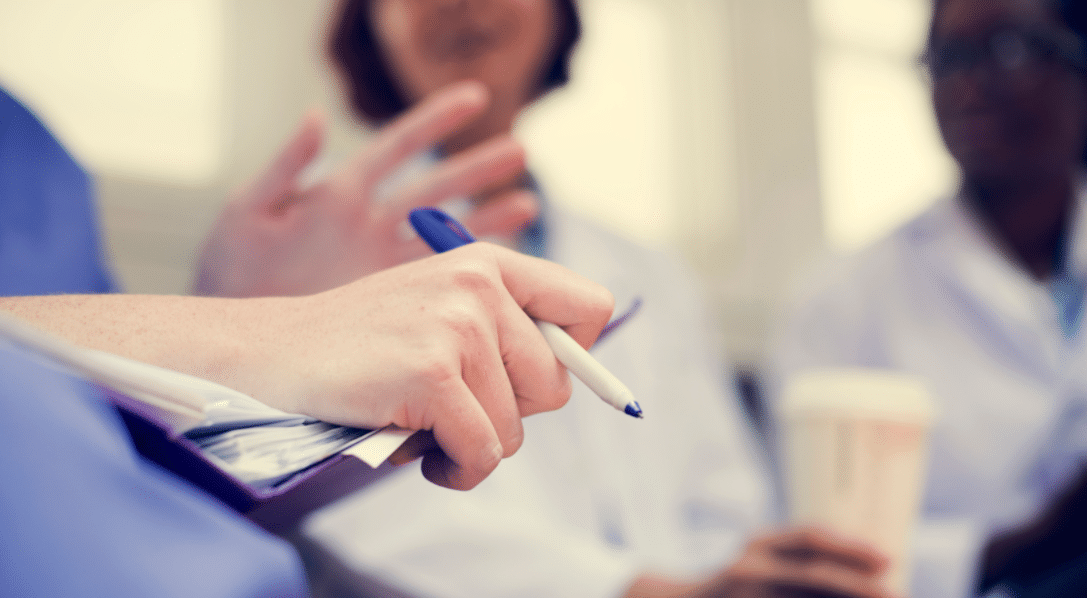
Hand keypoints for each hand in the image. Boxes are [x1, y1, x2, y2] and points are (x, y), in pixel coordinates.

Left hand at [195, 80, 537, 297]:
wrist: (234, 339)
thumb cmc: (230, 272)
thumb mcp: (248, 216)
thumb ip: (286, 168)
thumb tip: (314, 118)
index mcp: (340, 194)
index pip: (396, 149)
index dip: (434, 122)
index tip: (473, 98)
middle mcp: (371, 225)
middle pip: (434, 189)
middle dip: (476, 169)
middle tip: (518, 152)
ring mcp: (384, 265)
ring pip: (446, 237)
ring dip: (485, 220)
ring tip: (526, 205)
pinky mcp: (391, 304)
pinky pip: (439, 286)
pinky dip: (470, 276)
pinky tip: (502, 271)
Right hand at [232, 243, 613, 489]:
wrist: (271, 353)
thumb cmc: (362, 345)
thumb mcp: (440, 310)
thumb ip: (505, 328)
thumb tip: (580, 376)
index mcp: (489, 263)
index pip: (591, 307)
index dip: (574, 355)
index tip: (528, 377)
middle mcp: (480, 285)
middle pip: (556, 385)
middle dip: (510, 414)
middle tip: (453, 404)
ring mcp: (457, 326)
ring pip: (515, 429)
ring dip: (473, 446)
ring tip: (424, 423)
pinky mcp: (431, 372)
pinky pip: (481, 453)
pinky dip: (456, 470)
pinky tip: (419, 454)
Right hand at [626, 527, 898, 597]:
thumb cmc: (737, 585)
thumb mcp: (762, 560)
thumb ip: (797, 562)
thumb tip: (869, 568)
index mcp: (760, 544)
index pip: (810, 538)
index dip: (851, 548)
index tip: (889, 559)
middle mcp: (749, 565)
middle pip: (813, 574)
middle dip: (859, 586)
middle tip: (895, 593)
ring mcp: (743, 592)